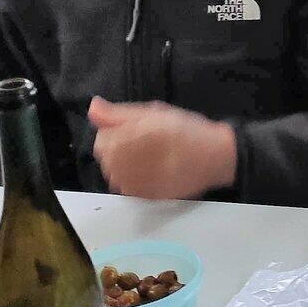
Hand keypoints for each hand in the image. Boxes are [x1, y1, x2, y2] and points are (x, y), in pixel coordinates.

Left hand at [88, 97, 235, 198]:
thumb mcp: (153, 112)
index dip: (117, 132)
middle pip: (106, 158)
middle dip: (120, 149)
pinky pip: (128, 188)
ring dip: (126, 166)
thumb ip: (118, 113)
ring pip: (116, 175)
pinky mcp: (145, 197)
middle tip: (147, 142)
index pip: (101, 140)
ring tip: (151, 157)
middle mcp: (126, 165)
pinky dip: (135, 180)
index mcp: (125, 140)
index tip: (135, 130)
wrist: (214, 157)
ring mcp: (135, 184)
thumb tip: (92, 109)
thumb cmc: (186, 130)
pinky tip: (153, 171)